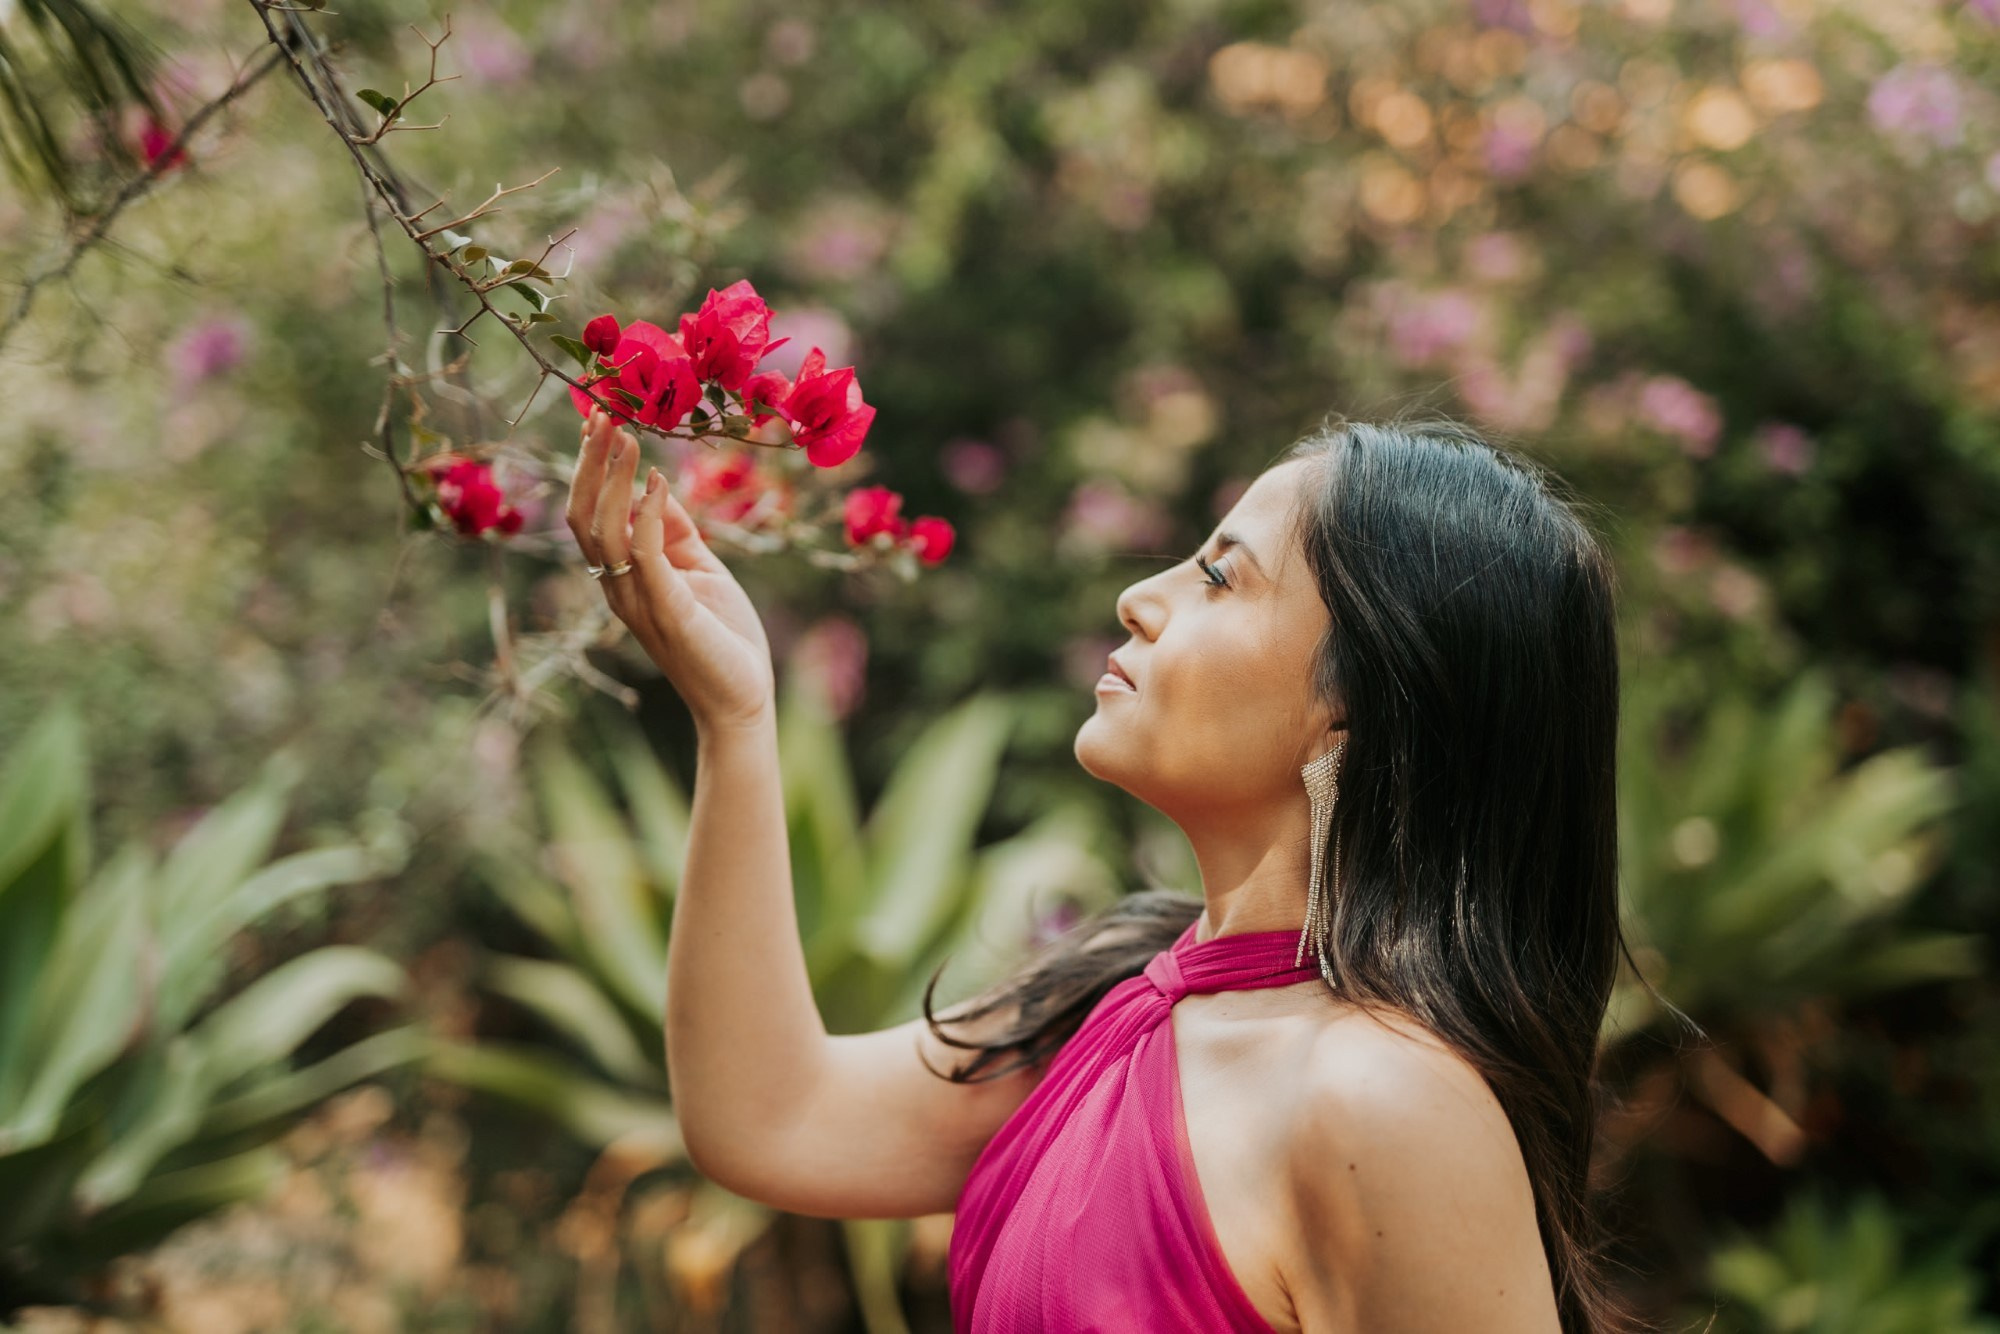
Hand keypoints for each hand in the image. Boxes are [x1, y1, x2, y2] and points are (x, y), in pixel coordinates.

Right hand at [566, 407, 776, 732]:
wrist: (743, 699)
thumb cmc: (723, 637)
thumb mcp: (698, 569)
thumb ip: (673, 531)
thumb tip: (653, 486)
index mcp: (623, 576)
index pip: (589, 512)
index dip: (589, 466)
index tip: (597, 418)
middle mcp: (618, 587)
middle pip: (583, 516)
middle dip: (590, 462)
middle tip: (602, 412)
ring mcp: (638, 601)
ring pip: (603, 531)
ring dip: (611, 479)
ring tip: (625, 434)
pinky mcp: (667, 612)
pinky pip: (645, 556)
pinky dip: (645, 515)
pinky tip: (655, 482)